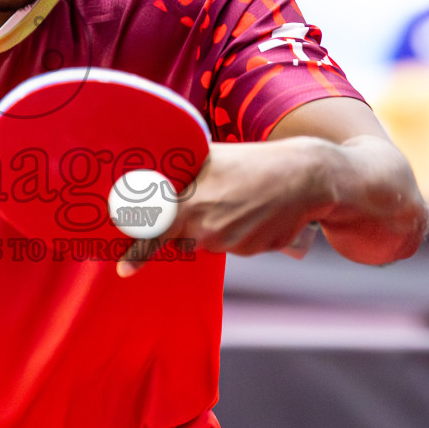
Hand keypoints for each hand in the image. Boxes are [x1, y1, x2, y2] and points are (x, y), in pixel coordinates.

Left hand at [117, 138, 336, 275]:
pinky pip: (235, 245)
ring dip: (219, 224)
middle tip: (216, 199)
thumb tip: (152, 179)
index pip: (156, 232)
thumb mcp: (212, 157)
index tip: (123, 270)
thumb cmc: (253, 161)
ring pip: (211, 240)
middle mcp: (208, 227)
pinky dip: (241, 230)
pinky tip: (256, 210)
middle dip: (190, 224)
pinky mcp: (251, 250)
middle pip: (185, 236)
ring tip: (241, 197)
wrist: (305, 177)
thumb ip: (182, 172)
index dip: (138, 253)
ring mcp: (230, 241)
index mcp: (192, 202)